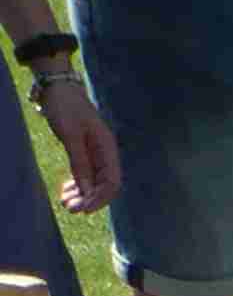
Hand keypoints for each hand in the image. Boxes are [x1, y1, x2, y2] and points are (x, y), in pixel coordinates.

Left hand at [35, 78, 118, 214]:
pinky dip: (76, 184)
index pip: (112, 182)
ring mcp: (95, 153)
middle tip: (70, 208)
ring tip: (65, 203)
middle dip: (88, 199)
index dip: (100, 199)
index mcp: (107, 148)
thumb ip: (79, 162)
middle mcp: (105, 153)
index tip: (85, 209)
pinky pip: (84, 174)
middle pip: (102, 185)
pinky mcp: (84, 152)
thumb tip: (85, 189)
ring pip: (93, 182)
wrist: (58, 86)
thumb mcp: (71, 134)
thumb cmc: (66, 106)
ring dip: (80, 194)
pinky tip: (66, 191)